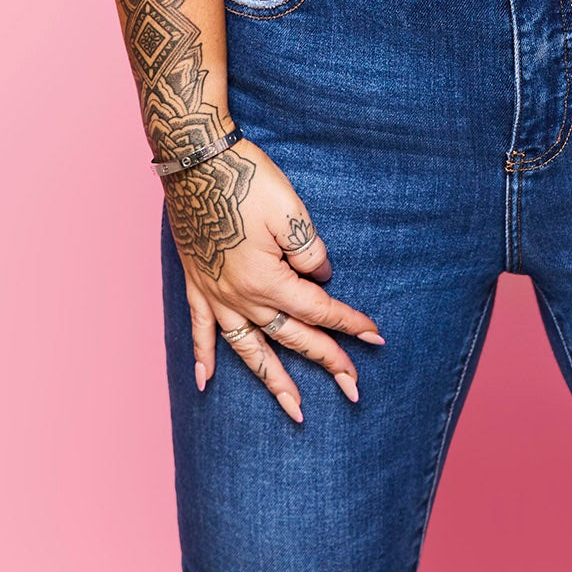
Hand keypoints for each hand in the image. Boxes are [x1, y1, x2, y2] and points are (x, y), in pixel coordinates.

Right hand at [167, 137, 384, 423]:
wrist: (196, 160)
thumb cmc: (246, 180)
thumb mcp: (291, 211)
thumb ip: (310, 251)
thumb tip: (320, 278)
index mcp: (269, 281)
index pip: (319, 309)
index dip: (349, 323)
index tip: (375, 337)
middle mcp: (242, 298)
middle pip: (292, 339)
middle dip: (326, 363)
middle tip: (355, 389)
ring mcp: (216, 296)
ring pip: (250, 350)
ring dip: (274, 382)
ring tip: (296, 410)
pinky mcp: (197, 285)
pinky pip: (199, 331)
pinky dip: (202, 358)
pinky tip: (206, 383)